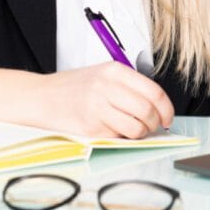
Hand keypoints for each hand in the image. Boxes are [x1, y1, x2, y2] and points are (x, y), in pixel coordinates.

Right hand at [0, 63, 174, 138]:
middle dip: (155, 123)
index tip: (168, 116)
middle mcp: (107, 87)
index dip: (166, 107)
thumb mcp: (102, 74)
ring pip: (136, 127)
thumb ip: (127, 84)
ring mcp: (98, 108)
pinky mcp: (91, 128)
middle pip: (147, 110)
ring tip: (135, 131)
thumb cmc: (73, 87)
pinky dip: (123, 139)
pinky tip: (117, 132)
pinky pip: (119, 137)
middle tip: (154, 126)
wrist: (41, 97)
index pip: (153, 90)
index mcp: (114, 70)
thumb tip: (156, 103)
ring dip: (141, 133)